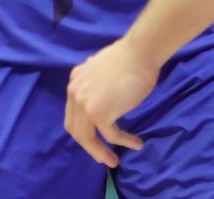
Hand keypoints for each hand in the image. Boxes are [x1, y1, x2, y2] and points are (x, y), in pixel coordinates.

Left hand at [64, 39, 155, 167]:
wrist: (140, 52)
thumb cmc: (130, 59)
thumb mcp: (103, 71)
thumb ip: (96, 85)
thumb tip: (103, 100)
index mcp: (75, 81)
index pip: (72, 114)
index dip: (82, 130)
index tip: (95, 140)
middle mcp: (74, 92)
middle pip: (76, 130)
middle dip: (89, 147)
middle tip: (103, 157)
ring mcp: (84, 104)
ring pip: (88, 138)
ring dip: (101, 153)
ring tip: (113, 161)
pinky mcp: (99, 113)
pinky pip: (111, 136)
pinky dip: (124, 142)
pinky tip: (136, 144)